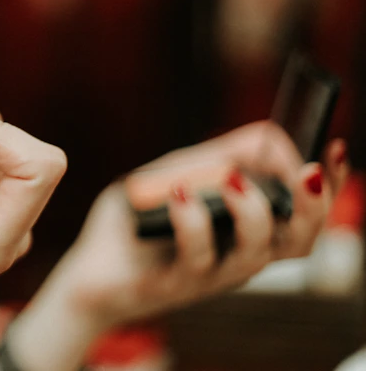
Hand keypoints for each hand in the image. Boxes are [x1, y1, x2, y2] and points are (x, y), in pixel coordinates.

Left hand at [7, 122, 349, 369]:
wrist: (88, 267)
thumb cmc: (139, 221)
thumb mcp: (179, 174)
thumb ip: (219, 156)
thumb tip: (270, 137)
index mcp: (247, 231)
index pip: (305, 214)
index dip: (329, 186)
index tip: (334, 148)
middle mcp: (238, 255)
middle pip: (300, 242)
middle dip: (313, 206)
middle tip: (306, 173)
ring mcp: (210, 274)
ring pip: (256, 255)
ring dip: (252, 211)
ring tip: (230, 179)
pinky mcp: (175, 284)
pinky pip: (197, 259)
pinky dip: (193, 222)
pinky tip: (177, 194)